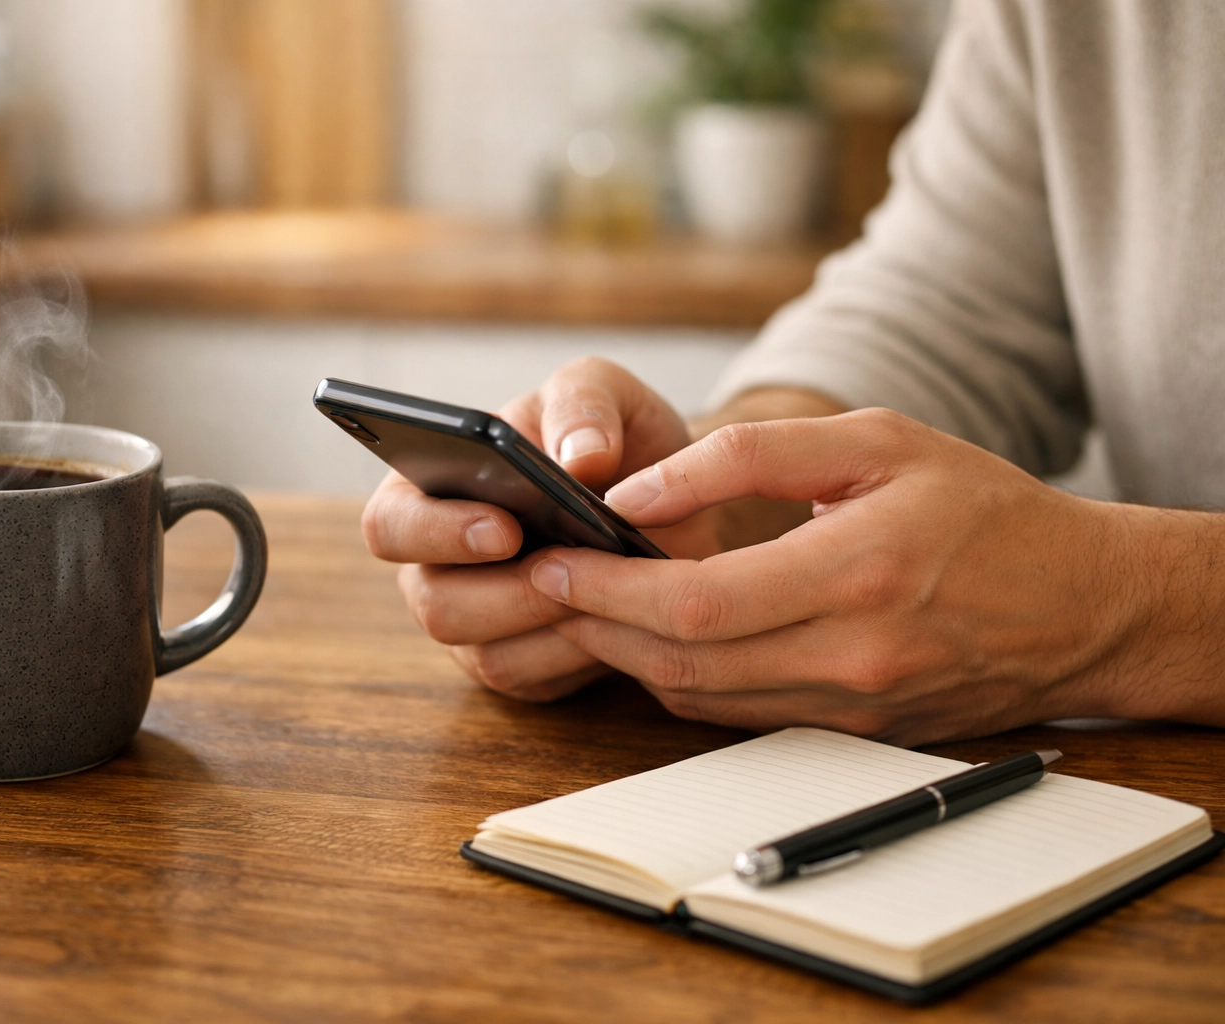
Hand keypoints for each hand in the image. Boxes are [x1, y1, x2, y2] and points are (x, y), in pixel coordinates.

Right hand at [361, 358, 702, 700]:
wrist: (668, 499)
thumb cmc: (611, 438)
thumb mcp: (603, 393)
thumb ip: (585, 403)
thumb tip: (581, 458)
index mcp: (425, 491)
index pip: (388, 524)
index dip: (435, 533)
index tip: (504, 527)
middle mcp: (435, 567)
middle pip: (434, 605)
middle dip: (507, 593)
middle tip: (569, 567)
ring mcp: (473, 624)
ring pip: (486, 654)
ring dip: (552, 623)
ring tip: (609, 588)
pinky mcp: (518, 666)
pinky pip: (534, 679)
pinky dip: (579, 654)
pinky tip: (619, 618)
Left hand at [525, 408, 1175, 744]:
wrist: (1085, 607)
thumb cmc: (984, 510)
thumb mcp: (877, 442)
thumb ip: (750, 455)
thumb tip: (639, 491)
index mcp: (854, 572)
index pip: (692, 603)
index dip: (606, 589)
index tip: (552, 561)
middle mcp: (848, 656)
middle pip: (680, 663)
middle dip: (595, 625)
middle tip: (544, 585)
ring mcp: (850, 706)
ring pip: (699, 699)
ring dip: (627, 658)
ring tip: (583, 608)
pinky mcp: (853, 731)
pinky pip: (738, 715)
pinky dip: (681, 679)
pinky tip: (654, 639)